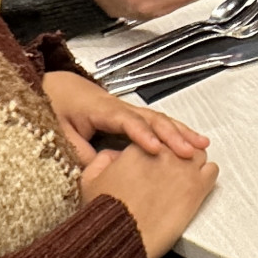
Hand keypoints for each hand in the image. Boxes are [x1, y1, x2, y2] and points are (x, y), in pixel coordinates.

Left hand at [41, 70, 210, 164]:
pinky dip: (174, 130)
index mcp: (100, 109)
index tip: (157, 149)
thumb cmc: (56, 107)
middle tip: (191, 152)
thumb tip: (101, 170)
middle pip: (151, 118)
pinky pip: (155, 122)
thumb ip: (78, 152)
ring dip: (181, 131)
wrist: (56, 87)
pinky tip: (188, 141)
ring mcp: (127, 109)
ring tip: (202, 145)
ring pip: (158, 118)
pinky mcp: (130, 116)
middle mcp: (119, 106)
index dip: (143, 135)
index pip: (127, 121)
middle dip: (173, 134)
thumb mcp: (58, 133)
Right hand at [80, 144, 218, 257]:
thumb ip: (104, 159)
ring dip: (192, 163)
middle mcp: (166, 152)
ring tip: (185, 177)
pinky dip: (206, 175)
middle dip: (175, 154)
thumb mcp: (91, 178)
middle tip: (171, 170)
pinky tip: (197, 185)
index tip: (154, 160)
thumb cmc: (105, 211)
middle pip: (179, 143)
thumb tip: (116, 156)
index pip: (157, 137)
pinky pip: (212, 171)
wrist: (121, 235)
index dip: (156, 150)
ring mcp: (185, 168)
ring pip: (199, 153)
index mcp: (140, 146)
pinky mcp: (198, 187)